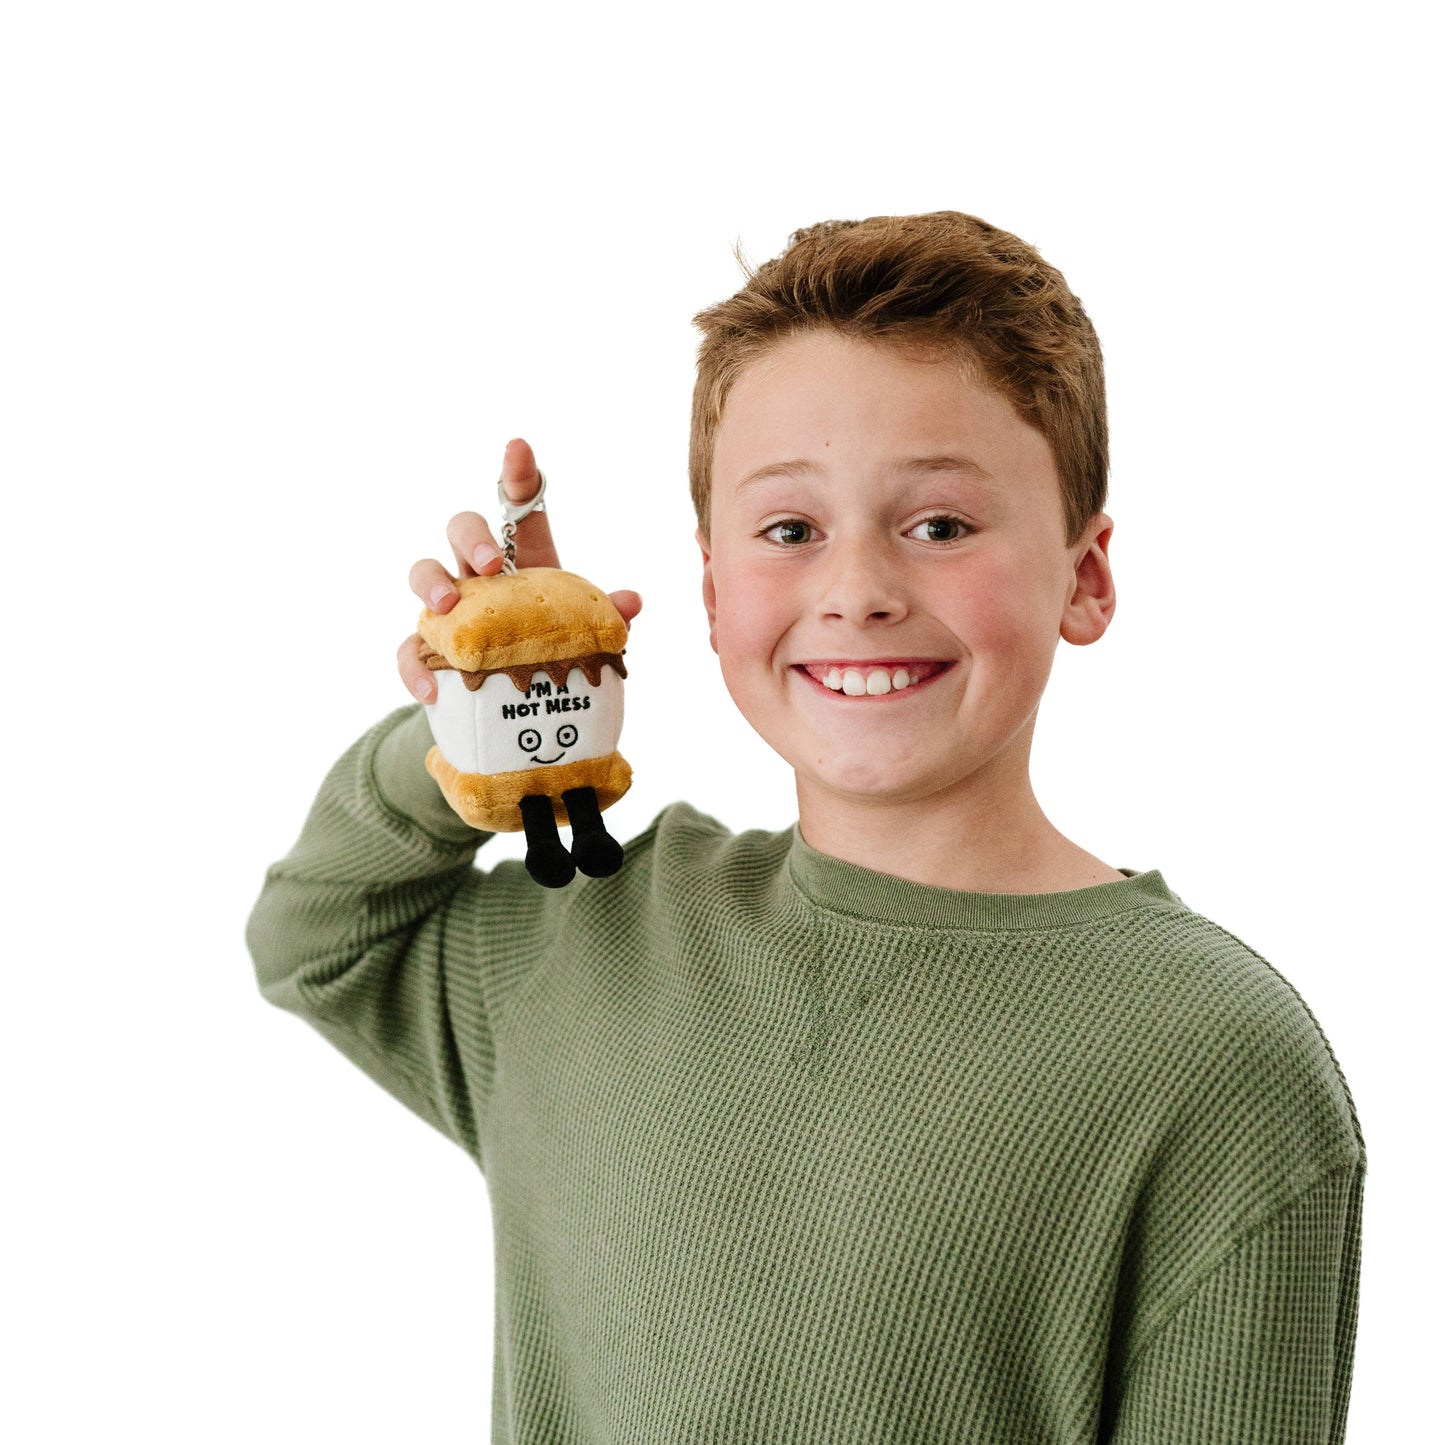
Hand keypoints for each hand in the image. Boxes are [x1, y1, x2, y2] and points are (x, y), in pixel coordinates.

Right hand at [398, 437, 642, 702]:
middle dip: (472, 537)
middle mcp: (478, 573)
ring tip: (447, 606)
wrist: (524, 700)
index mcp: (522, 558)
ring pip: (423, 573)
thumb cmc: (554, 649)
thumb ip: (606, 616)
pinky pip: (410, 649)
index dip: (518, 474)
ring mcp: (448, 608)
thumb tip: (631, 602)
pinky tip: (430, 690)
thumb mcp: (585, 634)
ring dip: (431, 583)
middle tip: (492, 565)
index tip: (519, 447)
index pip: (519, 506)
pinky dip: (415, 667)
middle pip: (462, 528)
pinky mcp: (430, 648)